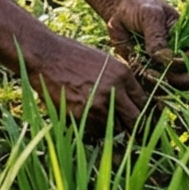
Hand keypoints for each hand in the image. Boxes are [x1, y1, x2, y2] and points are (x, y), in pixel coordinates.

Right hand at [25, 35, 156, 135]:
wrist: (45, 54)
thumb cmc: (72, 55)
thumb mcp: (103, 61)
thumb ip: (118, 79)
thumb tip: (130, 101)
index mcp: (122, 73)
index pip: (143, 101)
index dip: (143, 113)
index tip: (140, 120)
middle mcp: (115, 89)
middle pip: (135, 120)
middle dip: (134, 128)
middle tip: (133, 135)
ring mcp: (98, 103)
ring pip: (115, 129)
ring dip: (111, 129)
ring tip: (100, 122)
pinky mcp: (81, 114)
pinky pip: (95, 131)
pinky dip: (93, 130)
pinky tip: (85, 119)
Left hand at [101, 0, 188, 88]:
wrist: (118, 9)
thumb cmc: (140, 6)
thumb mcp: (150, 14)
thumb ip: (157, 36)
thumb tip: (165, 59)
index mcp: (186, 39)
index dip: (186, 63)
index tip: (169, 59)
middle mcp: (178, 55)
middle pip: (187, 78)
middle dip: (174, 79)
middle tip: (156, 72)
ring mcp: (163, 66)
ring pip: (170, 86)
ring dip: (160, 85)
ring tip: (145, 73)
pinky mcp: (147, 71)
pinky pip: (151, 86)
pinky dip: (146, 87)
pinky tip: (138, 76)